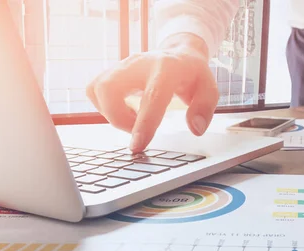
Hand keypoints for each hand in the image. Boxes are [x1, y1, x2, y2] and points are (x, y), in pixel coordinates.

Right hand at [86, 33, 218, 152]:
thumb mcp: (209, 89)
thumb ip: (204, 109)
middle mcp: (140, 63)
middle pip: (109, 88)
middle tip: (136, 129)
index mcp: (167, 68)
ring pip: (97, 89)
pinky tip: (124, 111)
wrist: (179, 53)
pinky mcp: (111, 71)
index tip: (137, 145)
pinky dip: (104, 107)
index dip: (143, 123)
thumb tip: (195, 128)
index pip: (152, 96)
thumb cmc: (193, 75)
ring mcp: (122, 65)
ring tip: (132, 120)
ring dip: (111, 114)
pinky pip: (94, 90)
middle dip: (118, 118)